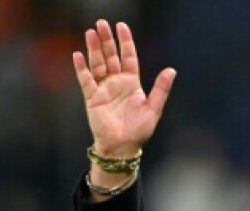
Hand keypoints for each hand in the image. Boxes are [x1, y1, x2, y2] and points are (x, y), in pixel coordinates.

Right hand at [72, 20, 175, 156]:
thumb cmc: (139, 130)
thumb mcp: (154, 109)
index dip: (125, 42)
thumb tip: (171, 70)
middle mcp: (117, 83)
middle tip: (101, 23)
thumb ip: (161, 89)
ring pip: (97, 64)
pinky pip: (85, 80)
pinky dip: (81, 68)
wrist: (123, 148)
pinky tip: (78, 55)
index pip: (128, 57)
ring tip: (90, 33)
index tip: (121, 26)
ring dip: (94, 49)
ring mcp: (103, 89)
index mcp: (132, 83)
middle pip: (110, 56)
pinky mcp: (92, 98)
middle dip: (106, 40)